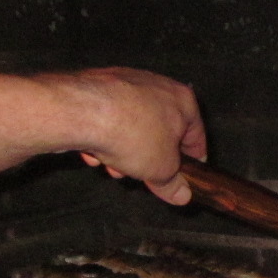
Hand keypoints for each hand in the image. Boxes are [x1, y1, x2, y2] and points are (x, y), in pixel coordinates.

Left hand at [39, 67, 206, 205]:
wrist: (81, 111)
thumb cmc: (130, 132)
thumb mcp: (161, 170)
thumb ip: (173, 184)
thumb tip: (180, 194)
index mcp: (183, 100)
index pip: (196, 135)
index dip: (192, 161)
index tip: (186, 176)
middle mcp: (157, 85)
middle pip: (160, 131)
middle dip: (150, 158)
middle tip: (143, 176)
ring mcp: (126, 83)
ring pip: (132, 125)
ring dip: (125, 150)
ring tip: (113, 167)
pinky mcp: (98, 86)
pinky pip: (107, 117)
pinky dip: (103, 136)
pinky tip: (94, 153)